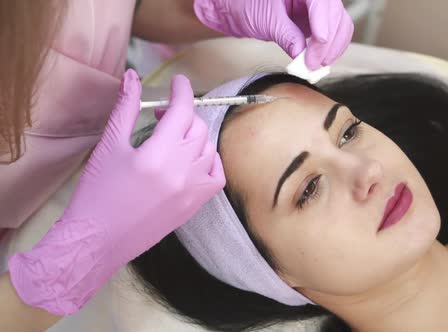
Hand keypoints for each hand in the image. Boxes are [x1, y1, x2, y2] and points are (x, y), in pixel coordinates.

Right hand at [8, 69, 224, 315]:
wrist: (99, 240)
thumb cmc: (97, 193)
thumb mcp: (109, 146)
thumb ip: (126, 109)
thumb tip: (133, 77)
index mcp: (159, 154)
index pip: (182, 111)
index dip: (182, 91)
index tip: (178, 81)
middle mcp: (182, 171)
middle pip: (197, 128)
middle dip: (183, 113)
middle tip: (163, 115)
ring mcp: (193, 190)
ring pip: (209, 149)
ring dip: (195, 135)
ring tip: (173, 137)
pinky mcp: (195, 206)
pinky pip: (217, 176)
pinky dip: (210, 161)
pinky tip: (192, 159)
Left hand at [194, 0, 353, 69]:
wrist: (241, 8)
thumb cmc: (248, 5)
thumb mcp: (267, 21)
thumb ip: (287, 36)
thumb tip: (301, 55)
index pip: (321, 3)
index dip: (323, 24)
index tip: (318, 45)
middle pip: (335, 15)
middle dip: (327, 42)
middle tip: (313, 64)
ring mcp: (320, 6)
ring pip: (341, 24)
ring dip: (333, 48)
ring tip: (316, 65)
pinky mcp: (320, 19)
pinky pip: (335, 32)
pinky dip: (331, 48)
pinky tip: (320, 60)